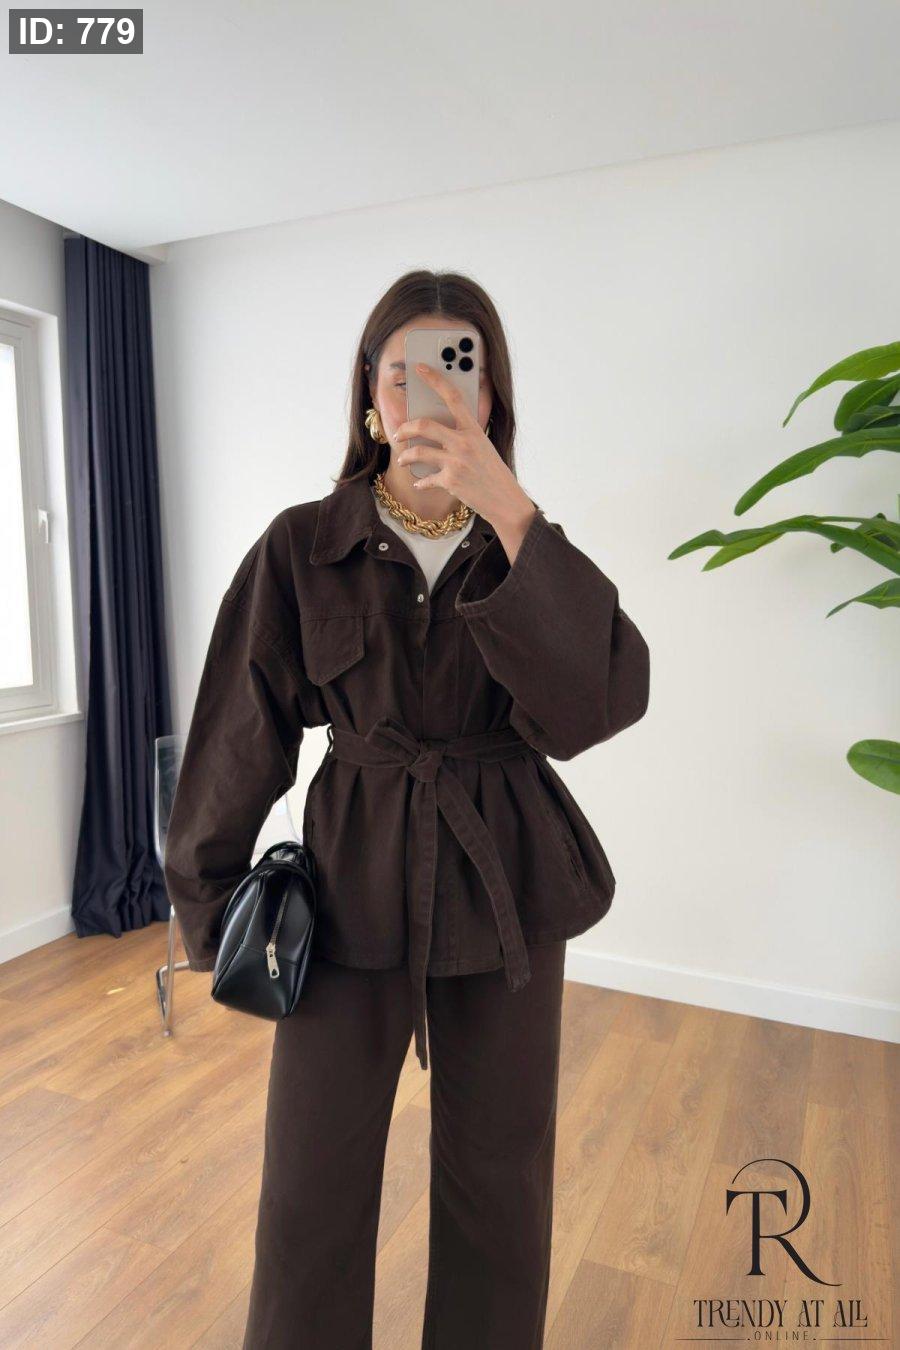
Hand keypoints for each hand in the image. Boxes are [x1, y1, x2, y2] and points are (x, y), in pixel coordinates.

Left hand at [393, 362, 535, 534]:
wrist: (506, 501)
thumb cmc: (493, 473)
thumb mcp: (483, 446)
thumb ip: (464, 435)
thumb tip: (440, 428)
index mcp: (473, 429)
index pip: (453, 396)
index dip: (435, 379)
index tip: (420, 368)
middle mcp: (464, 442)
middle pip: (424, 425)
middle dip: (405, 429)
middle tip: (399, 434)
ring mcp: (456, 462)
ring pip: (419, 452)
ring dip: (406, 457)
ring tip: (404, 460)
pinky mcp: (451, 481)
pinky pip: (426, 479)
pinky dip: (421, 482)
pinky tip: (420, 483)